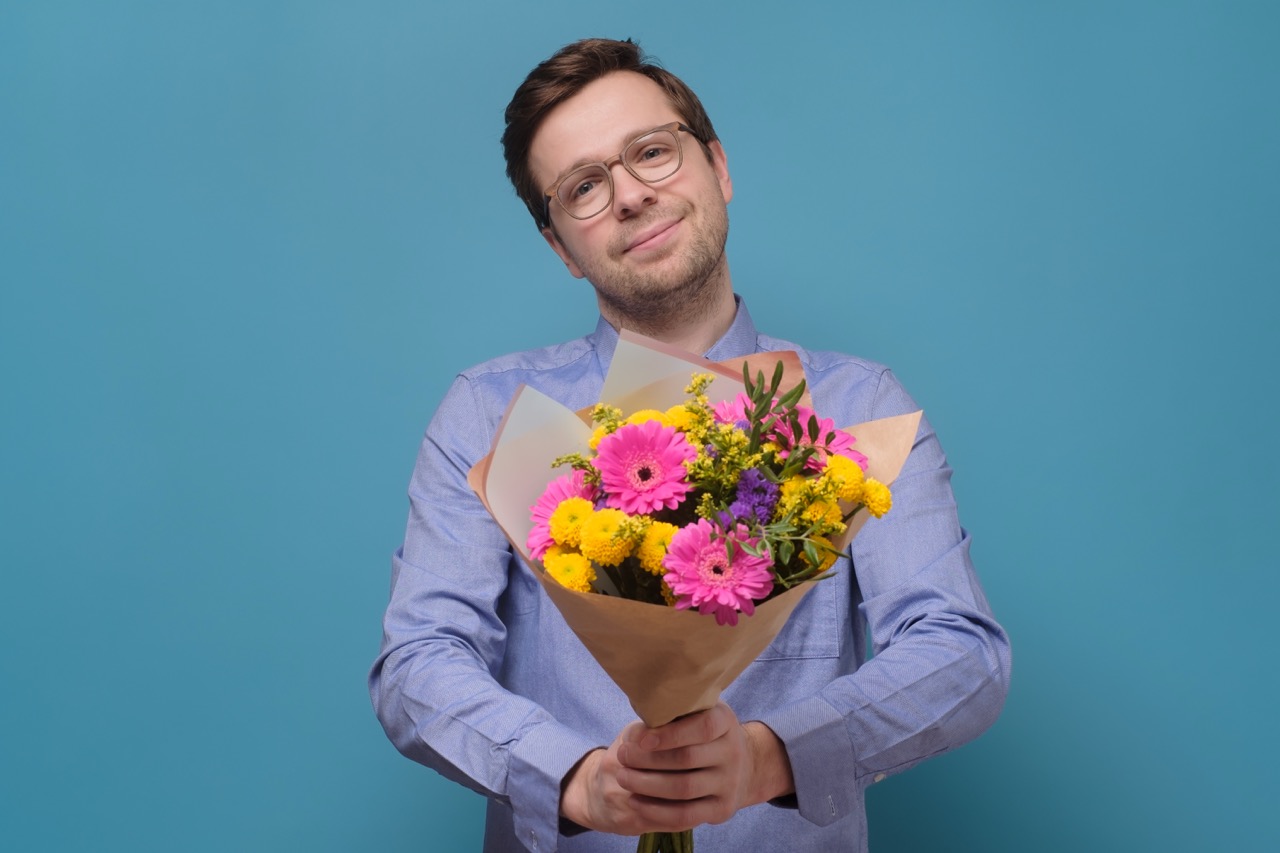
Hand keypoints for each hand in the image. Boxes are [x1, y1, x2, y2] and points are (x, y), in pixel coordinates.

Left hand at [560, 703, 793, 834]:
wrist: (741, 764)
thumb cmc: (703, 732)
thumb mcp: (697, 711)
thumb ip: (674, 708)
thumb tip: (637, 695)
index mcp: (725, 722)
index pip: (703, 727)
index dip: (669, 734)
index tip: (638, 738)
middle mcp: (732, 753)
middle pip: (687, 760)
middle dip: (648, 761)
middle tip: (621, 757)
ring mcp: (730, 783)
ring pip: (683, 790)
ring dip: (647, 786)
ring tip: (623, 778)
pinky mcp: (722, 810)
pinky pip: (686, 816)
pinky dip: (657, 812)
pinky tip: (636, 802)